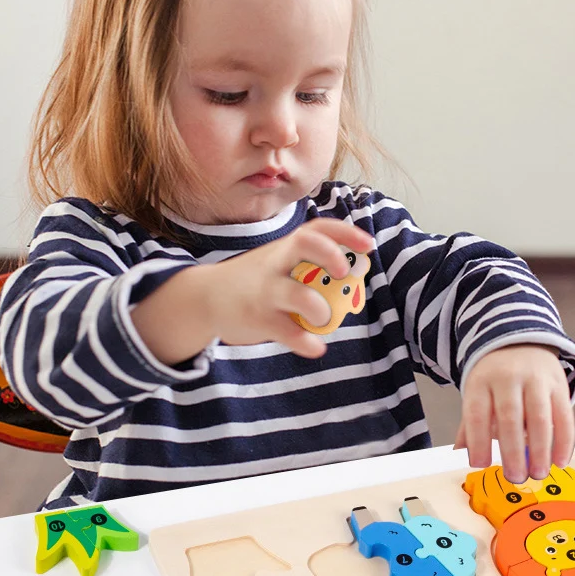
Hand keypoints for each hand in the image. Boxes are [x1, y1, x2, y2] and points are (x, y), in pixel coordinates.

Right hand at [206, 218, 373, 357]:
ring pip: (299, 294)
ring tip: (323, 319)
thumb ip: (308, 267)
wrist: (206, 298)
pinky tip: (315, 347)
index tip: (368, 245)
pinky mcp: (258, 319)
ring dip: (320, 309)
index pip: (318, 228)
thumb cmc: (254, 280)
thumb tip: (352, 280)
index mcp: (286, 247)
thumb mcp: (278, 263)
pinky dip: (306, 342)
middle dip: (330, 254)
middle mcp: (276, 263)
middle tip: (344, 272)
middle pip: (305, 243)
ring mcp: (266, 291)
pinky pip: (287, 331)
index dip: (346, 233)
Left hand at [454, 344, 574, 482]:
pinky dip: (564, 441)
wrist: (521, 341)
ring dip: (541, 450)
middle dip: (512, 451)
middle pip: (510, 417)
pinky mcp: (559, 385)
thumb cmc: (495, 376)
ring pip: (540, 417)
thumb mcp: (477, 392)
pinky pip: (564, 416)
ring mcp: (536, 380)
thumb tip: (461, 451)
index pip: (477, 413)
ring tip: (538, 474)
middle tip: (515, 477)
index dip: (478, 440)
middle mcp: (508, 378)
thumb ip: (470, 423)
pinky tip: (560, 461)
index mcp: (482, 381)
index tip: (480, 464)